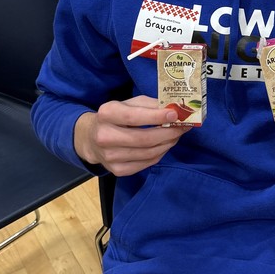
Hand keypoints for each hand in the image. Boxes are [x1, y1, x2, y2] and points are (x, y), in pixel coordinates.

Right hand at [74, 96, 191, 175]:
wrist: (91, 139)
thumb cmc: (115, 117)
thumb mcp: (128, 104)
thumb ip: (149, 105)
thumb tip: (174, 109)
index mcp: (107, 114)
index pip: (134, 117)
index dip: (156, 116)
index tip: (175, 114)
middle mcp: (105, 136)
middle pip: (144, 138)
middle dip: (168, 133)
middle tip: (183, 127)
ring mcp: (110, 157)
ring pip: (148, 153)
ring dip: (167, 143)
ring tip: (176, 135)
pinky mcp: (117, 170)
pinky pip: (147, 163)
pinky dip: (160, 153)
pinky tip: (164, 145)